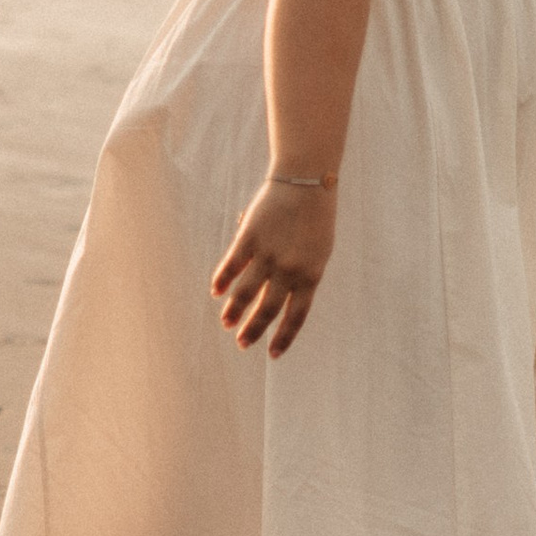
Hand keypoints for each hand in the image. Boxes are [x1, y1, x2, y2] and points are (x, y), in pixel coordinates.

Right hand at [211, 178, 339, 355]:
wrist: (307, 181)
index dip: (283, 337)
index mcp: (311, 276)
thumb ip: (301, 274)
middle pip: (267, 310)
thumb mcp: (318, 250)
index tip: (272, 354)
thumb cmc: (316, 217)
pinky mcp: (250, 238)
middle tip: (241, 343)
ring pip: (245, 293)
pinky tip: (216, 290)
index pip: (296, 316)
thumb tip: (273, 293)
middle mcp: (289, 270)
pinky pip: (232, 266)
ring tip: (226, 322)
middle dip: (253, 330)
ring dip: (234, 311)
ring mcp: (269, 255)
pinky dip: (222, 280)